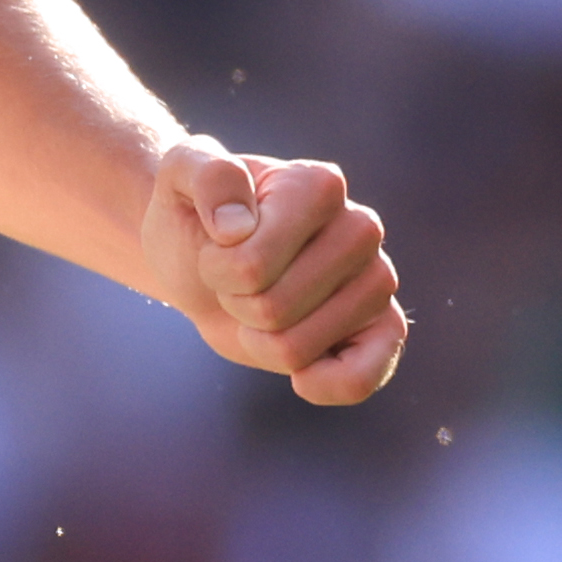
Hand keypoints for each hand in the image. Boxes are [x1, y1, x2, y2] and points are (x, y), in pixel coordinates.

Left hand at [162, 136, 401, 403]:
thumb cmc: (198, 219)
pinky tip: (301, 373)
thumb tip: (237, 228)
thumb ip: (207, 175)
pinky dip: (320, 386)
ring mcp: (377, 280)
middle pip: (273, 309)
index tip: (218, 244)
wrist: (207, 263)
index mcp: (319, 185)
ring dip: (259, 338)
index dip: (217, 268)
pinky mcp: (383, 329)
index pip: (253, 263)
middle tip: (240, 280)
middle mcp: (361, 228)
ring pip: (296, 349)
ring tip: (263, 304)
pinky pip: (361, 379)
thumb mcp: (179, 175)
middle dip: (237, 304)